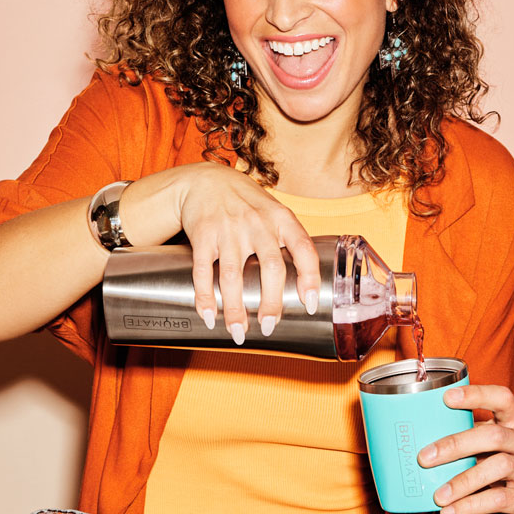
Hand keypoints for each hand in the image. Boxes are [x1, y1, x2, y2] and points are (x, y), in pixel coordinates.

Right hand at [171, 163, 320, 340]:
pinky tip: (209, 316)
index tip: (309, 305)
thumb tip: (300, 286)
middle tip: (268, 327)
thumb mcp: (273, 212)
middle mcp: (257, 223)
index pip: (304, 249)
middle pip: (270, 268)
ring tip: (238, 332)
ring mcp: (228, 229)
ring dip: (235, 309)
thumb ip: (286, 242)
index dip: (310, 279)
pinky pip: (203, 271)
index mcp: (281, 218)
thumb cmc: (245, 203)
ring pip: (233, 276)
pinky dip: (205, 297)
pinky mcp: (203, 235)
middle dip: (270, 303)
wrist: (205, 180)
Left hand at [417, 384, 513, 513]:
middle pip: (494, 435)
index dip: (476, 395)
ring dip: (462, 481)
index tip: (446, 397)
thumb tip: (427, 435)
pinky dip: (470, 505)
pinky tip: (450, 512)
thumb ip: (476, 438)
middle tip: (424, 458)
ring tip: (437, 495)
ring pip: (498, 466)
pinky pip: (498, 499)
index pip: (502, 399)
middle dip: (455, 445)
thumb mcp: (504, 448)